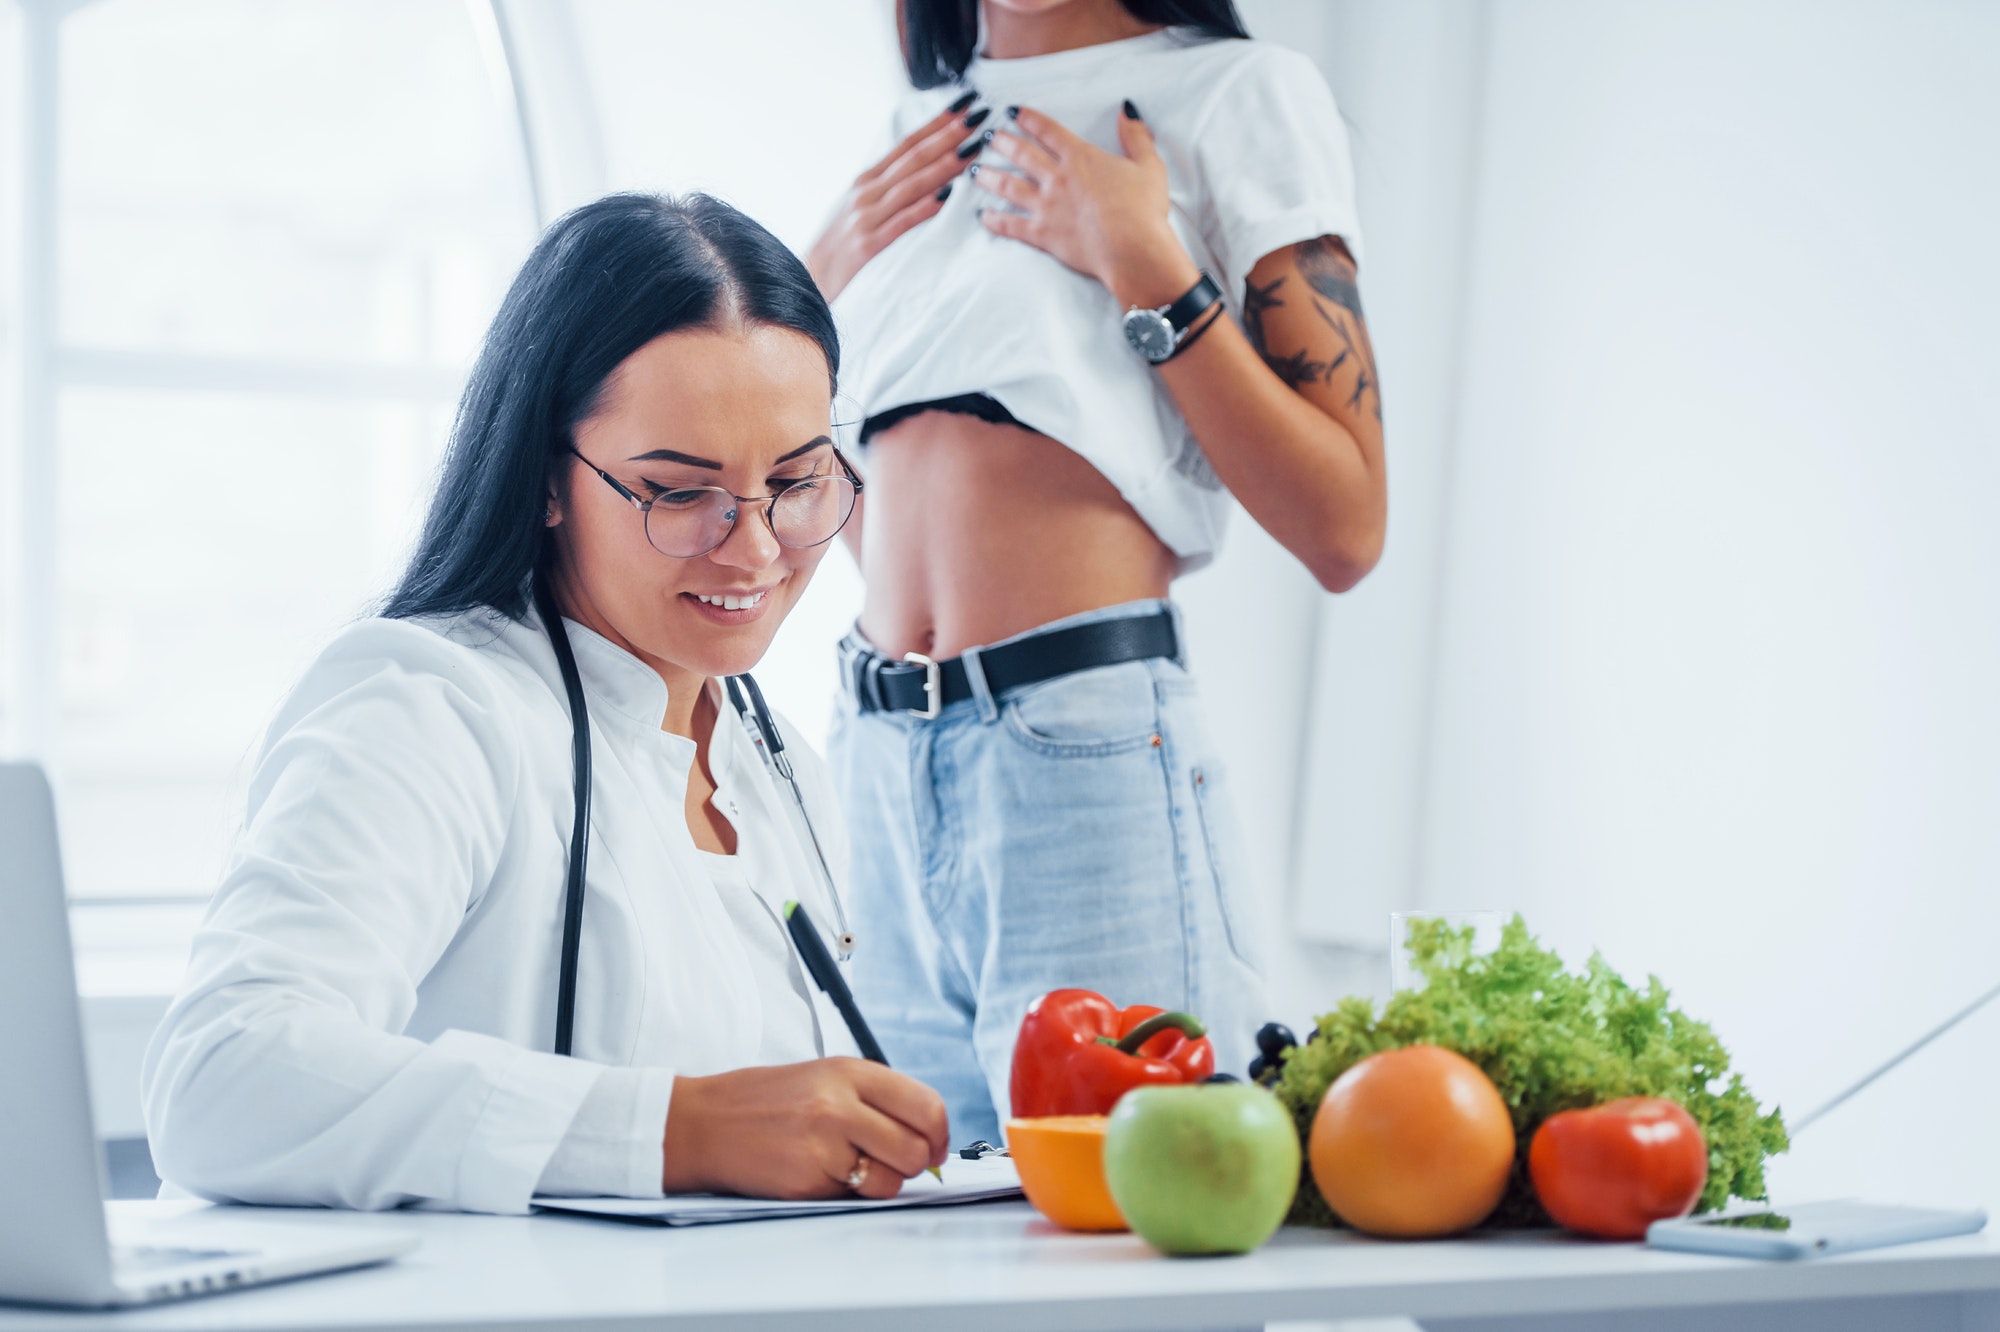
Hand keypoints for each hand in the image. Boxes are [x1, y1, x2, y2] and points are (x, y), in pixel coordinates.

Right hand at [660, 1058, 949, 1199]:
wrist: (703, 1123)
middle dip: (917, 1163)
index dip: (940, 1133)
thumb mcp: (823, 1077)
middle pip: (916, 1147)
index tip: (936, 1145)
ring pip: (891, 1180)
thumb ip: (875, 1098)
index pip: (925, 1105)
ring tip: (852, 1167)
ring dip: (883, 1182)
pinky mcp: (808, 1180)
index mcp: (849, 1071)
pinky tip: (822, 1174)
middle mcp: (840, 1103)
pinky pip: (854, 1197)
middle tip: (899, 1163)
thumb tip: (927, 1133)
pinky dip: (848, 1193)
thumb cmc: (763, 1101)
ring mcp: (824, 1144)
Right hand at [805, 96, 988, 301]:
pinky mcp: (867, 245)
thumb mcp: (857, 211)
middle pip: (914, 157)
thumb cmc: (836, 250)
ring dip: (945, 164)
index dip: (938, 122)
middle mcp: (866, 192)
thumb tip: (921, 177)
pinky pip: (902, 222)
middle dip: (949, 134)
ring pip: (912, 184)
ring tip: (974, 148)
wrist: (805, 283)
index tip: (965, 103)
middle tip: (979, 114)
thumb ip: (885, 193)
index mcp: (866, 181)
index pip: (908, 144)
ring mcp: (865, 217)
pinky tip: (949, 195)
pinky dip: (926, 207)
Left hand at [974, 102, 1200, 308]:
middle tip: (987, 136)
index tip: (1012, 111)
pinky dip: (994, 220)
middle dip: (1002, 142)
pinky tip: (982, 216)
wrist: (1133, 250)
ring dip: (990, 177)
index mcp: (1080, 158)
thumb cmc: (1144, 210)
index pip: (1048, 131)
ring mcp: (1046, 207)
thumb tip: (1127, 110)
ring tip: (975, 171)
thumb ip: (1136, 136)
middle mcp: (1057, 178)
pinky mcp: (1042, 235)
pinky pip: (1011, 225)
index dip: (1028, 118)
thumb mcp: (1148, 166)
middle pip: (1022, 154)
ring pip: (1009, 187)